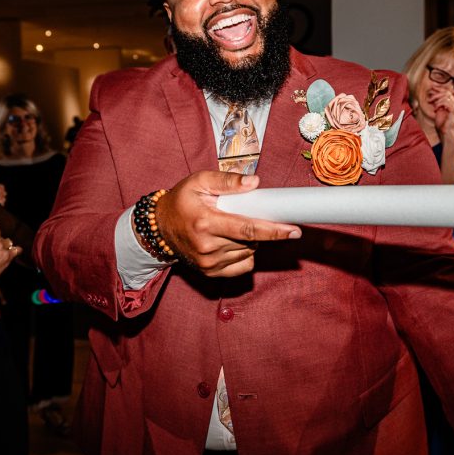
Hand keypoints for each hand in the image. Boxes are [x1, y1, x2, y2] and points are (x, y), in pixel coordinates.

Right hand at [154, 171, 300, 276]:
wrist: (159, 228)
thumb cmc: (182, 201)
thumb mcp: (200, 181)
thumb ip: (227, 181)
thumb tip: (255, 183)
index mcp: (206, 223)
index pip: (248, 229)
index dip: (274, 230)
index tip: (294, 230)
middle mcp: (208, 247)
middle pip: (251, 241)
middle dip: (258, 227)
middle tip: (245, 214)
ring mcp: (209, 263)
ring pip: (249, 252)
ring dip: (250, 240)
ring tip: (230, 226)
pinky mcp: (211, 273)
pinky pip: (243, 265)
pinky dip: (244, 253)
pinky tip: (231, 242)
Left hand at [427, 89, 453, 138]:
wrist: (446, 134)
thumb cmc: (442, 124)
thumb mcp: (439, 111)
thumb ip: (438, 103)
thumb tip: (432, 95)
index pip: (448, 92)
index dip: (439, 89)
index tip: (432, 89)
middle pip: (447, 93)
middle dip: (436, 94)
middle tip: (429, 99)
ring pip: (445, 96)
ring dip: (437, 99)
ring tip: (433, 105)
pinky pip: (445, 102)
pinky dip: (439, 104)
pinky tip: (436, 109)